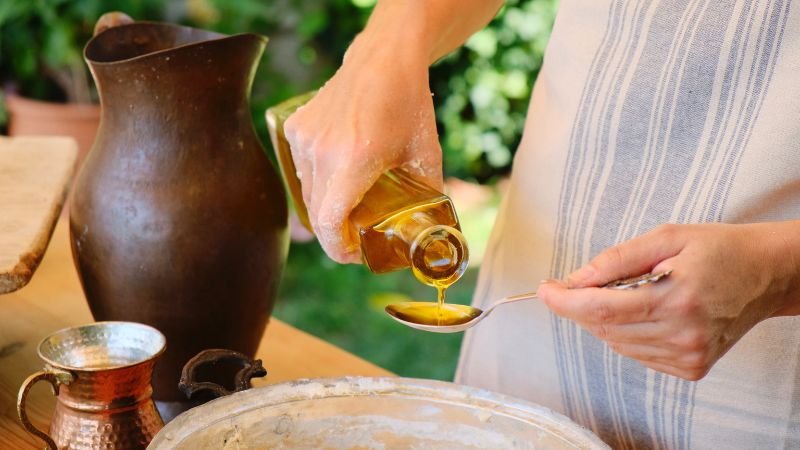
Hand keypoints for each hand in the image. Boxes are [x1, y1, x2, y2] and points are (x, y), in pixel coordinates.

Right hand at [284, 33, 441, 263]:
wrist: (384, 58)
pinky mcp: (295, 128)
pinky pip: (302, 170)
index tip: (355, 255)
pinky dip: (319, 182)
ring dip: (327, 207)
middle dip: (336, 234)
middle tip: (358, 239)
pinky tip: (342, 174)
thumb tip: (432, 229)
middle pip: (318, 215)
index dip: (339, 249)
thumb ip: (428, 195)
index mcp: (353, 163)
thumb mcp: (426, 155)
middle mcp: (321, 153)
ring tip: (353, 206)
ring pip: (308, 194)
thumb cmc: (408, 104)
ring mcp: (304, 139)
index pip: (329, 224)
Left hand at [537, 222, 799, 379]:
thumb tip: (575, 279)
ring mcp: (688, 356)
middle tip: (578, 283)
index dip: (565, 301)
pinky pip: (636, 353)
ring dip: (604, 319)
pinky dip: (626, 333)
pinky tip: (645, 311)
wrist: (766, 274)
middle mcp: (683, 334)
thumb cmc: (718, 249)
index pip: (602, 310)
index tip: (544, 290)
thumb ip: (617, 259)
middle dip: (581, 305)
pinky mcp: (691, 368)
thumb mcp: (666, 237)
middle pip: (604, 328)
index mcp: (678, 298)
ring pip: (616, 343)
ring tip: (627, 291)